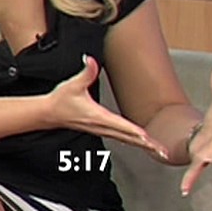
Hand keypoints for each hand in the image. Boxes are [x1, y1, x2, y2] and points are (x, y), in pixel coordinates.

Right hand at [50, 55, 168, 158]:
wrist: (49, 113)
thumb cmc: (60, 100)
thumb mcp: (73, 84)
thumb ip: (85, 72)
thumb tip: (90, 60)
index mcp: (97, 116)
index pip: (120, 125)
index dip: (134, 131)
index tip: (148, 138)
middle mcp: (101, 126)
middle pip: (127, 137)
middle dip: (146, 144)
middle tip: (162, 151)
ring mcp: (101, 130)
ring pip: (125, 140)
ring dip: (142, 145)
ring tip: (157, 150)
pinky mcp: (100, 130)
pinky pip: (120, 138)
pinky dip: (132, 141)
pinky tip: (140, 143)